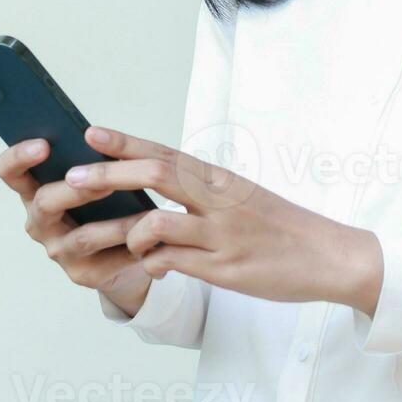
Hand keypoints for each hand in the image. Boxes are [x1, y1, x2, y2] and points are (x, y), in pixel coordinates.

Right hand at [0, 137, 153, 313]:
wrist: (128, 252)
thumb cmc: (109, 205)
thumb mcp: (97, 178)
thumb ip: (91, 160)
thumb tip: (98, 135)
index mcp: (36, 190)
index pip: (10, 172)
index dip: (19, 157)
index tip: (44, 144)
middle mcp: (40, 222)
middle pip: (44, 203)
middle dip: (77, 190)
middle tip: (106, 181)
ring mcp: (59, 250)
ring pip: (83, 236)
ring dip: (118, 223)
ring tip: (148, 213)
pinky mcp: (83, 274)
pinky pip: (109, 260)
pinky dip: (134, 246)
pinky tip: (155, 238)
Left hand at [61, 125, 384, 312]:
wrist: (329, 254)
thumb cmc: (278, 225)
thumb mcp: (240, 196)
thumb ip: (200, 190)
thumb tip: (157, 179)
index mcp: (219, 178)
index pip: (165, 151)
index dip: (126, 142)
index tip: (91, 132)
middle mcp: (219, 199)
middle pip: (156, 175)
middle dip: (109, 176)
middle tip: (72, 178)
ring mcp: (221, 234)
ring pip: (157, 223)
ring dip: (124, 232)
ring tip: (105, 239)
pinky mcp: (225, 269)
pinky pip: (174, 262)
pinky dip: (152, 264)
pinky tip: (151, 268)